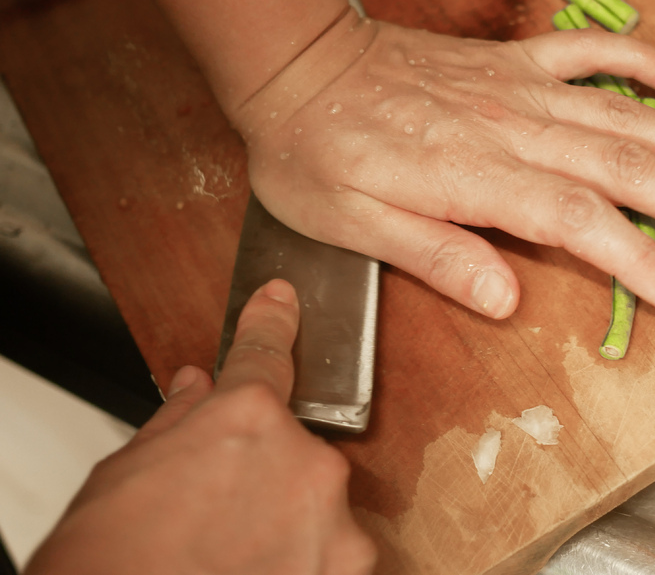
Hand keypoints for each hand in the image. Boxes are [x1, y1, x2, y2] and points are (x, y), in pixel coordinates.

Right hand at [25, 280, 375, 574]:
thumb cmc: (111, 564)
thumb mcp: (125, 474)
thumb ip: (176, 422)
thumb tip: (195, 389)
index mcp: (247, 418)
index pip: (266, 354)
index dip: (272, 322)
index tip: (283, 301)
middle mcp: (304, 459)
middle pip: (292, 444)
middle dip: (259, 466)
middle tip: (213, 506)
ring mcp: (333, 518)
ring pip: (314, 500)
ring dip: (282, 517)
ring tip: (229, 551)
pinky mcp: (347, 566)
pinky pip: (330, 548)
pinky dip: (301, 558)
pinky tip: (256, 568)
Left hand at [236, 15, 654, 319]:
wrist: (297, 63)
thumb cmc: (316, 152)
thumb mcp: (352, 223)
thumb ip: (433, 255)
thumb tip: (506, 299)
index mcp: (476, 175)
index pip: (580, 221)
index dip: (641, 261)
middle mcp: (513, 127)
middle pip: (627, 168)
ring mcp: (519, 86)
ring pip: (626, 116)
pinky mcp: (513, 60)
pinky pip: (591, 52)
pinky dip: (641, 60)